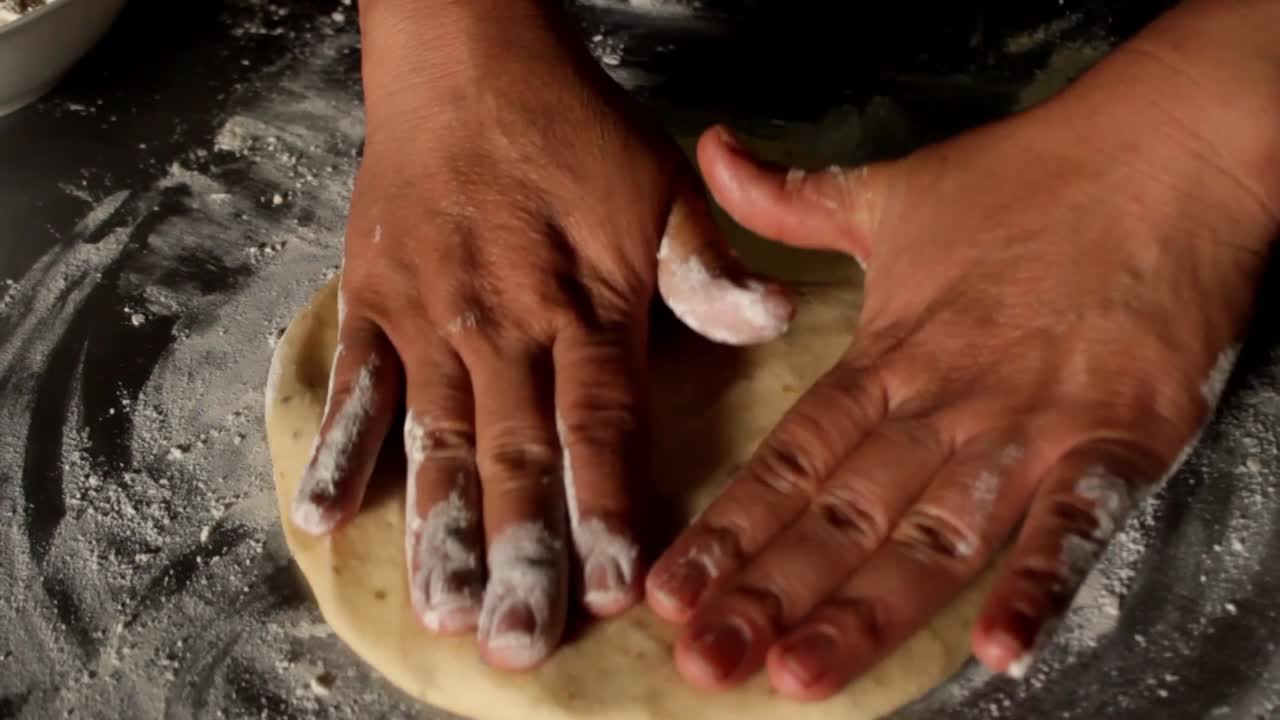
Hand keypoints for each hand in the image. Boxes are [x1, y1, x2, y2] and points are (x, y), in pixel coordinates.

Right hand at [287, 0, 791, 669]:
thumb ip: (705, 265)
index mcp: (585, 307)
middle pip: (517, 456)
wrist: (464, 60)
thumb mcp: (660, 184)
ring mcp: (430, 321)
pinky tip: (323, 518)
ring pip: (437, 439)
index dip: (608, 509)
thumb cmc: (570, 128)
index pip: (601, 427)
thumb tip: (772, 322)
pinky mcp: (374, 302)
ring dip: (438, 530)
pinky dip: (340, 450)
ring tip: (440, 609)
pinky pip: (355, 386)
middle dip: (521, 555)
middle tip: (519, 640)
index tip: (616, 586)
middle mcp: (504, 329)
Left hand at [645, 3, 1279, 698]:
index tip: (669, 590)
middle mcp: (945, 406)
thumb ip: (790, 199)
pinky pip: (1076, 524)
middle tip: (704, 660)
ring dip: (867, 611)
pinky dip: (1040, 583)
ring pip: (933, 539)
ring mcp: (1029, 429)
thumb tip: (710, 151)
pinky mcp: (1117, 439)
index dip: (728, 529)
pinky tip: (998, 648)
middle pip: (843, 518)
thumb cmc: (1024, 178)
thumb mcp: (888, 192)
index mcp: (888, 357)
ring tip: (800, 671)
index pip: (790, 460)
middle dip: (769, 593)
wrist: (1166, 153)